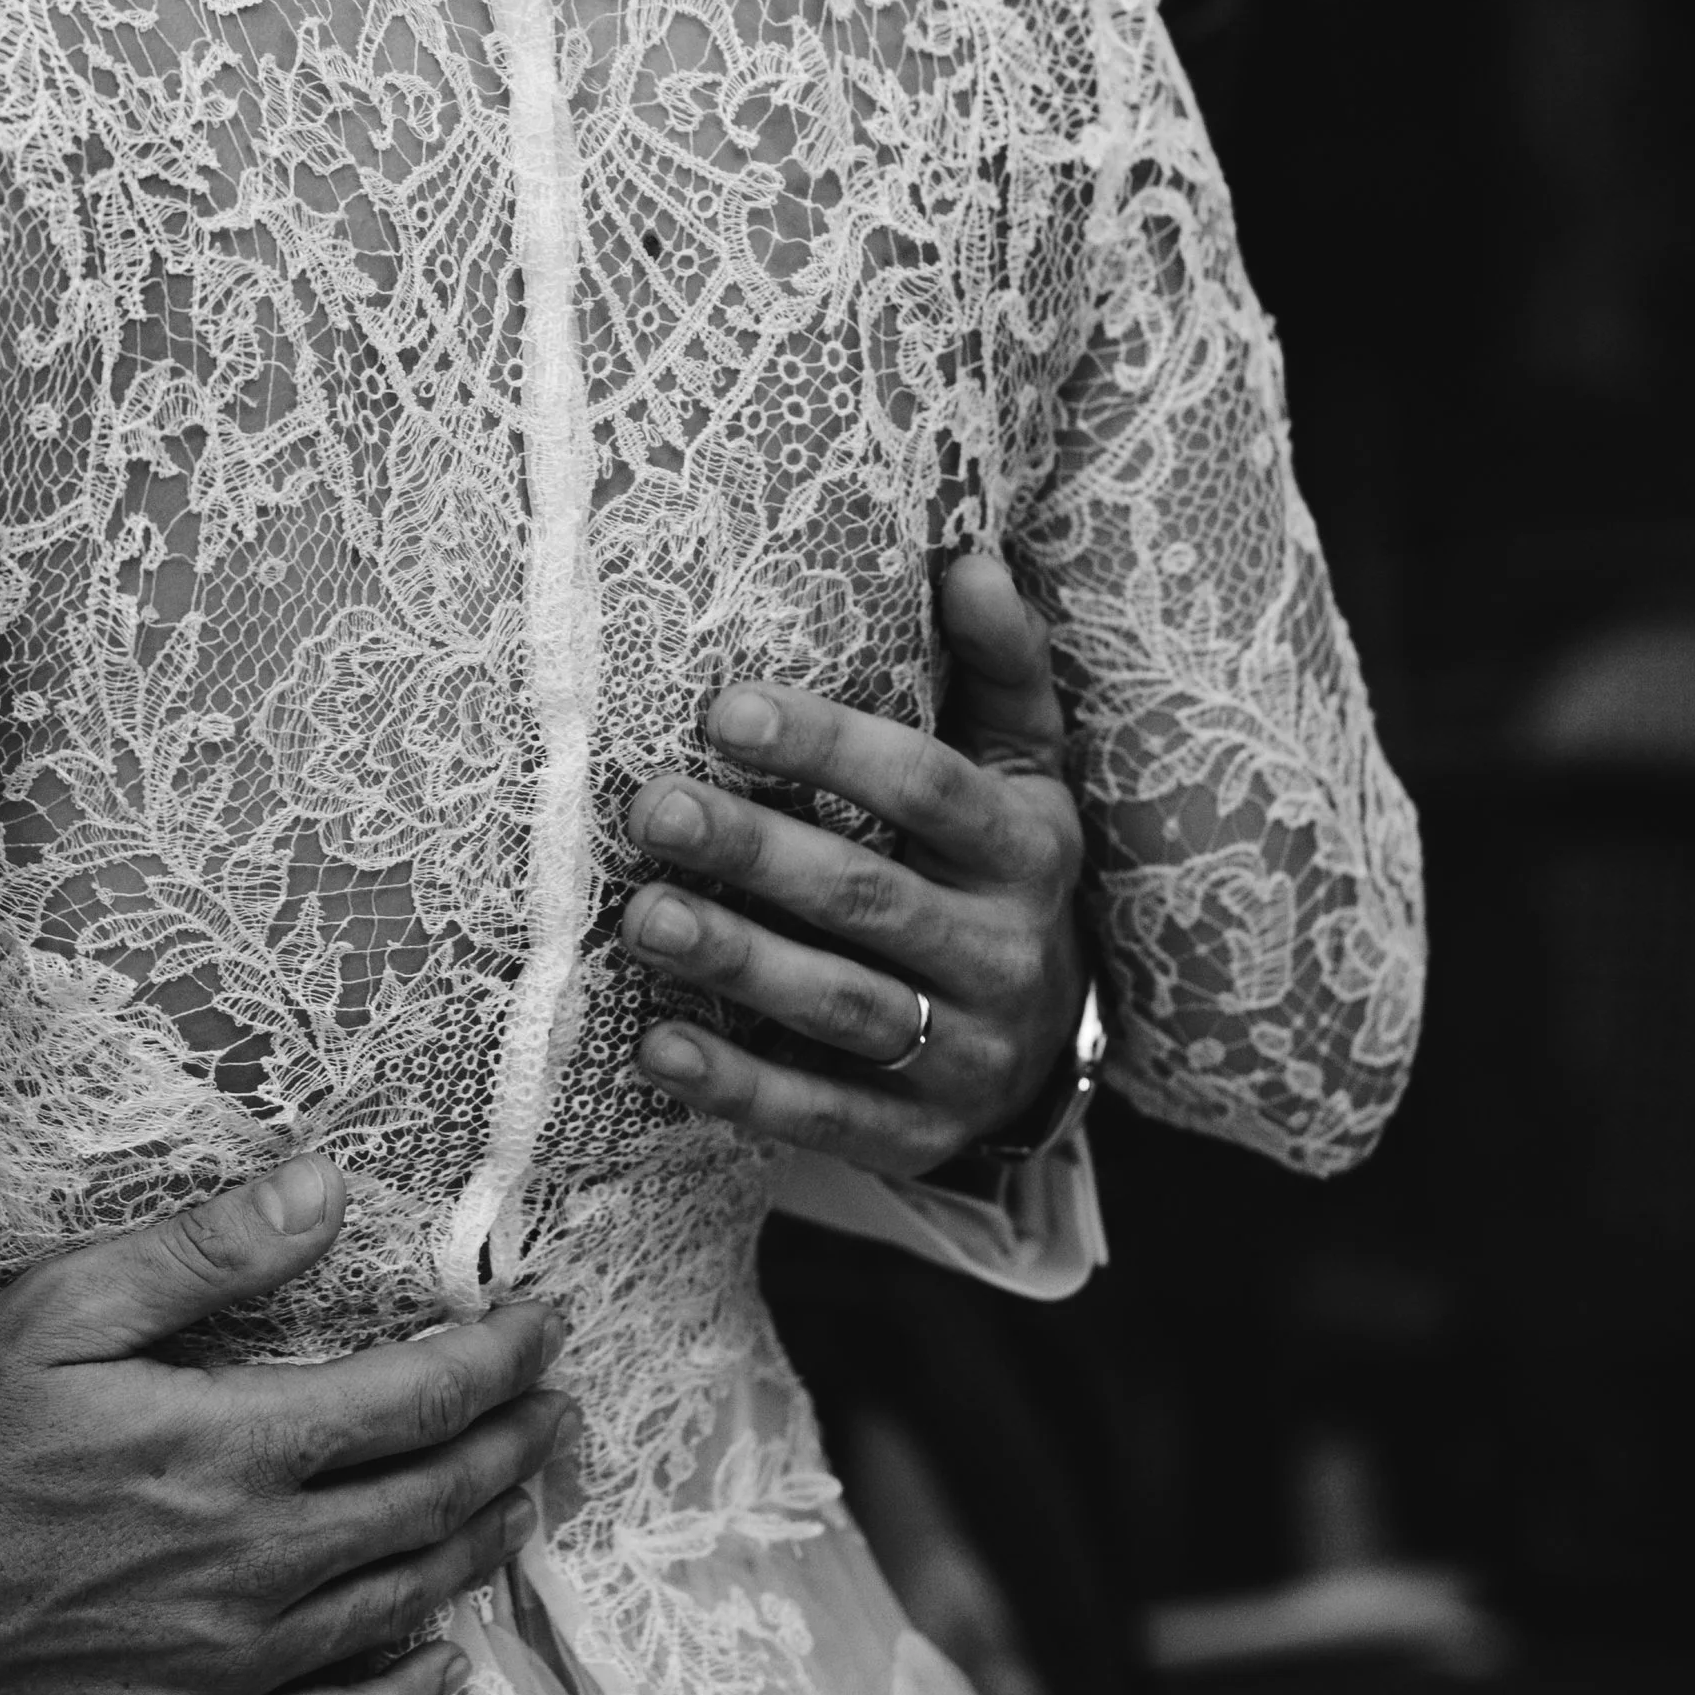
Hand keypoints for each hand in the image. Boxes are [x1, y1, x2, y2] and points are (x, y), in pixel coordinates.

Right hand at [0, 1157, 569, 1694]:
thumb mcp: (56, 1309)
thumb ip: (206, 1254)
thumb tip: (330, 1187)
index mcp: (223, 1449)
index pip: (417, 1400)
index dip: (501, 1358)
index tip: (547, 1321)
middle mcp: (249, 1566)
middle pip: (431, 1501)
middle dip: (515, 1444)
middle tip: (560, 1406)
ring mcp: (225, 1665)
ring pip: (402, 1606)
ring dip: (479, 1547)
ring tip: (521, 1502)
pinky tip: (439, 1664)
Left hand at [619, 554, 1084, 1177]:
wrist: (1051, 1048)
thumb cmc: (1002, 870)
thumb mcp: (1025, 768)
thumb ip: (999, 668)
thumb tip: (968, 559)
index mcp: (1026, 847)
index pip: (931, 788)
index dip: (831, 747)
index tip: (724, 707)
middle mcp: (1004, 953)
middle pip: (872, 898)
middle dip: (759, 852)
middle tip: (653, 807)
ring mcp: (962, 1053)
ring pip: (844, 1008)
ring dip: (740, 963)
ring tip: (643, 917)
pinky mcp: (914, 1135)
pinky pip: (823, 1115)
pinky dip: (740, 1085)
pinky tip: (660, 1047)